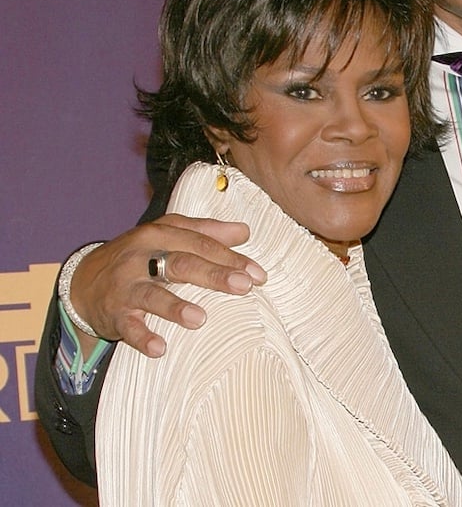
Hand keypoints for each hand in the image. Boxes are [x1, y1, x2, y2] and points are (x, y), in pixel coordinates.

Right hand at [68, 214, 266, 357]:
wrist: (84, 279)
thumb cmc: (140, 255)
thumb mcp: (168, 234)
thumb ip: (206, 231)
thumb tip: (245, 232)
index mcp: (160, 234)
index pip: (201, 244)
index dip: (231, 258)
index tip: (259, 274)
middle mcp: (142, 257)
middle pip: (182, 264)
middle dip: (214, 275)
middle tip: (244, 287)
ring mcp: (126, 286)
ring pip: (152, 295)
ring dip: (175, 307)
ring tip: (200, 319)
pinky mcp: (114, 313)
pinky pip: (128, 326)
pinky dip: (142, 337)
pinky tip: (159, 348)